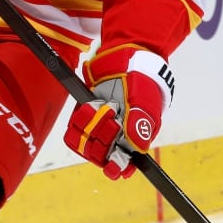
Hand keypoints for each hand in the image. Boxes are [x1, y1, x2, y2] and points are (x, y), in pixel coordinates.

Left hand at [63, 48, 175, 179]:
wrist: (126, 54)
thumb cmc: (143, 80)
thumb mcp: (146, 102)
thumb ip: (142, 124)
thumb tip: (138, 149)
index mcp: (134, 136)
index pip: (123, 161)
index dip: (117, 167)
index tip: (113, 168)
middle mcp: (116, 134)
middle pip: (102, 153)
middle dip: (104, 140)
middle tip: (113, 120)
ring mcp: (99, 123)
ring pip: (87, 142)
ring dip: (92, 128)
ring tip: (103, 109)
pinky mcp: (86, 111)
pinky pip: (76, 125)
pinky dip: (82, 117)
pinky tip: (93, 105)